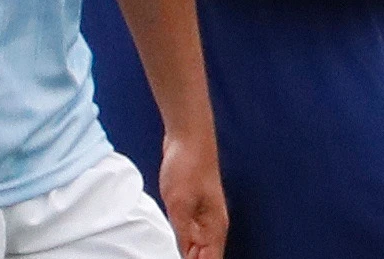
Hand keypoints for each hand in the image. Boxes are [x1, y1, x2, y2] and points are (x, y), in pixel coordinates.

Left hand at [158, 132, 227, 258]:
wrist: (188, 136)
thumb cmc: (187, 166)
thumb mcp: (179, 205)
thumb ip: (184, 235)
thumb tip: (186, 257)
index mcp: (215, 226)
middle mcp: (214, 224)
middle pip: (206, 256)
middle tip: (169, 253)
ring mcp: (205, 215)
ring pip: (199, 246)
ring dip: (187, 253)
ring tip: (168, 251)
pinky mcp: (194, 207)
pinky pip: (191, 233)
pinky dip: (183, 241)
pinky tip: (172, 242)